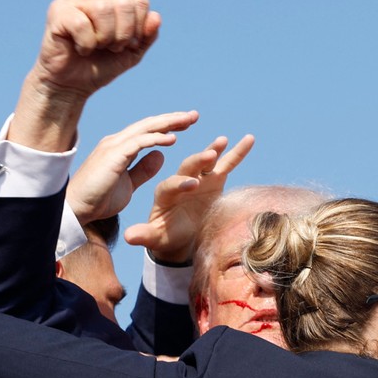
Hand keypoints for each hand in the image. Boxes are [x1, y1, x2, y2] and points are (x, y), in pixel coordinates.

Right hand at [8, 0, 161, 150]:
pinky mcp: (58, 11)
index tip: (126, 45)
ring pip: (103, 8)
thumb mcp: (132, 53)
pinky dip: (86, 43)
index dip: (139, 28)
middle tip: (110, 48)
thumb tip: (156, 16)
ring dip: (104, 37)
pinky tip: (79, 49)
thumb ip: (147, 35)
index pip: (139, 1)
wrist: (73, 84)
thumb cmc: (101, 65)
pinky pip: (81, 22)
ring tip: (95, 47)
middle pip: (123, 3)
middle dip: (122, 34)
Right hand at [65, 110, 199, 222]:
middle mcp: (117, 142)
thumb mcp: (129, 184)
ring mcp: (114, 146)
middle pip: (149, 125)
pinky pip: (138, 143)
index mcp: (120, 148)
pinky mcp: (113, 155)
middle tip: (194, 115)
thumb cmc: (99, 200)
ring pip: (145, 128)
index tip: (186, 123)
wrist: (77, 210)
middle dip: (172, 119)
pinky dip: (156, 139)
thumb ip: (143, 169)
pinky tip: (172, 139)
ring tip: (189, 120)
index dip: (167, 126)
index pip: (147, 131)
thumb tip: (161, 155)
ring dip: (169, 123)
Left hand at [123, 133, 254, 263]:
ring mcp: (199, 178)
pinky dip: (237, 152)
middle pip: (188, 167)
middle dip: (198, 161)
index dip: (181, 183)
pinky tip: (249, 139)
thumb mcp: (155, 237)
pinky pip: (227, 164)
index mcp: (164, 193)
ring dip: (214, 150)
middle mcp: (181, 180)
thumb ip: (144, 235)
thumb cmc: (166, 235)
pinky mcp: (214, 180)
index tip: (192, 184)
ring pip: (206, 162)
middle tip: (209, 155)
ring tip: (222, 140)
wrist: (179, 234)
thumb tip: (128, 237)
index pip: (172, 185)